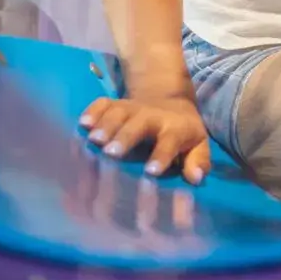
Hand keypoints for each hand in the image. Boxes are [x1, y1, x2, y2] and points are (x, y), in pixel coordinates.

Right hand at [78, 93, 211, 183]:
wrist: (169, 100)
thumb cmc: (182, 133)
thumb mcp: (197, 145)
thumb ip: (198, 161)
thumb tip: (196, 179)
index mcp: (175, 128)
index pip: (170, 140)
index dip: (161, 155)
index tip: (151, 172)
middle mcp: (152, 116)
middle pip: (139, 123)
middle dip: (126, 137)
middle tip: (111, 153)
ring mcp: (132, 107)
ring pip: (118, 112)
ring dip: (106, 125)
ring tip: (93, 140)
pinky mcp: (115, 103)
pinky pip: (102, 103)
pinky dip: (92, 111)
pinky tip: (82, 124)